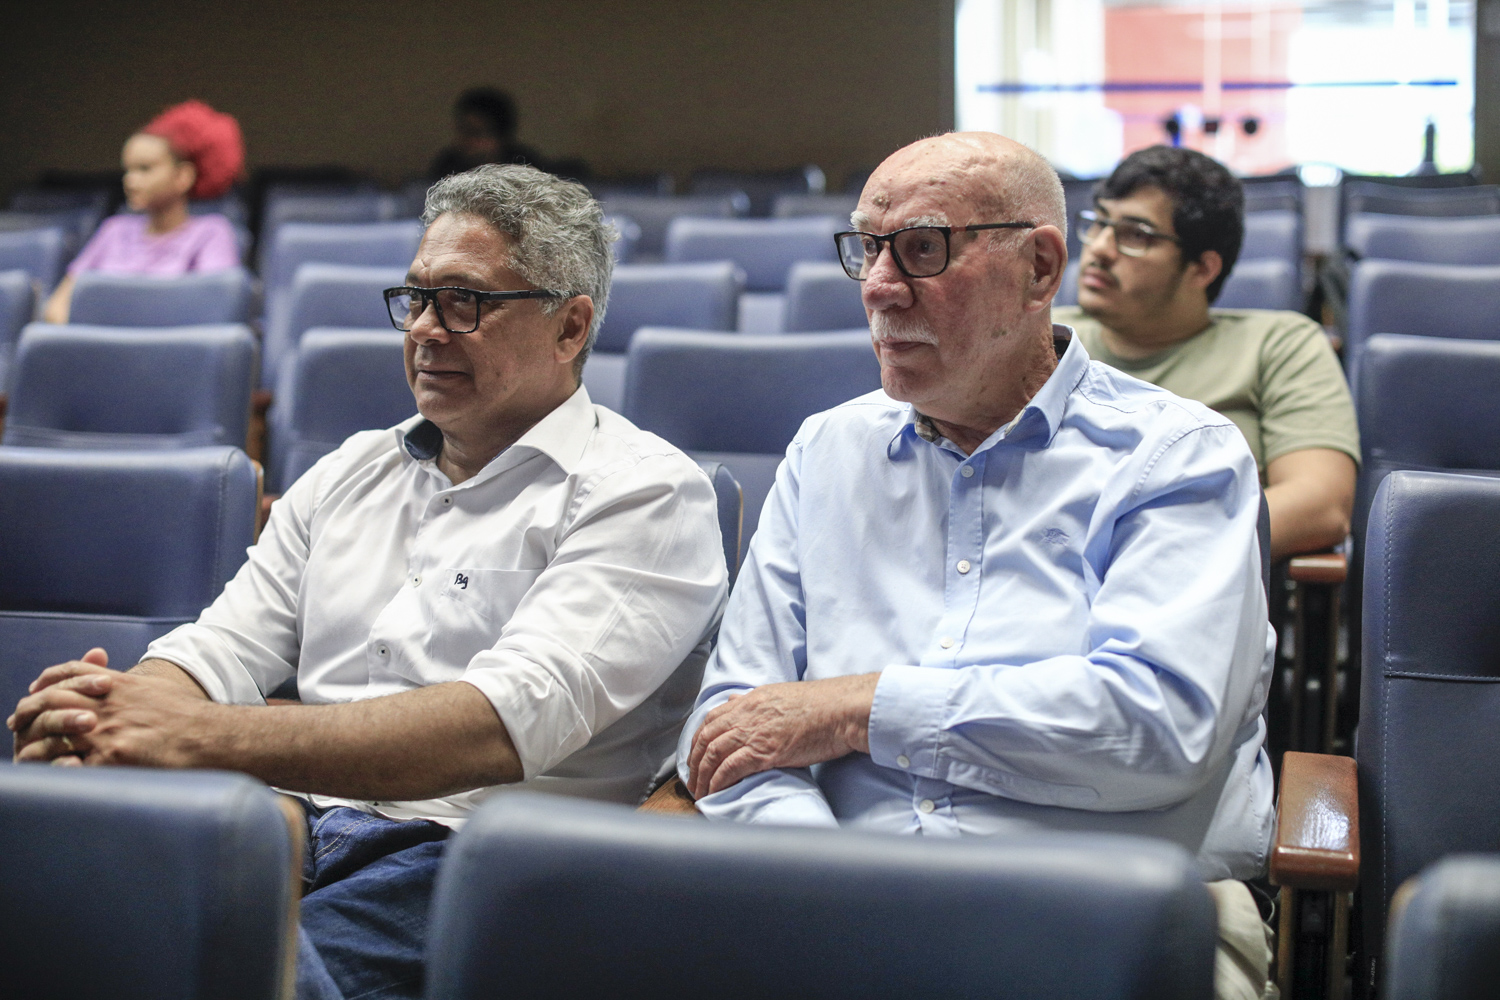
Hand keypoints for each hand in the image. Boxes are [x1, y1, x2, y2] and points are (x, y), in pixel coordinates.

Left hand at [12, 660, 216, 767]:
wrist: (211, 738)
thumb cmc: (190, 718)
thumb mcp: (155, 691)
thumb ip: (129, 688)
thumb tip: (112, 686)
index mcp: (119, 686)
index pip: (72, 672)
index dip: (48, 679)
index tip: (35, 689)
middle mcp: (107, 705)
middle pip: (53, 699)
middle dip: (30, 709)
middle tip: (17, 722)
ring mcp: (106, 732)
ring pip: (54, 733)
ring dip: (34, 743)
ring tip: (24, 753)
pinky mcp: (111, 759)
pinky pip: (71, 765)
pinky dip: (53, 768)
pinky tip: (47, 773)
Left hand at [686, 673, 879, 798]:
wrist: (842, 710)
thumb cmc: (821, 704)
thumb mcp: (781, 694)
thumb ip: (757, 701)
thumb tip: (737, 701)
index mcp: (750, 700)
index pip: (711, 719)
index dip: (698, 740)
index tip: (695, 756)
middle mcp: (746, 714)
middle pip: (706, 738)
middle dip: (694, 762)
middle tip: (692, 781)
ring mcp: (754, 732)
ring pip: (713, 755)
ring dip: (702, 777)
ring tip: (700, 793)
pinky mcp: (765, 752)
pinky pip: (730, 768)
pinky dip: (718, 782)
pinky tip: (715, 793)